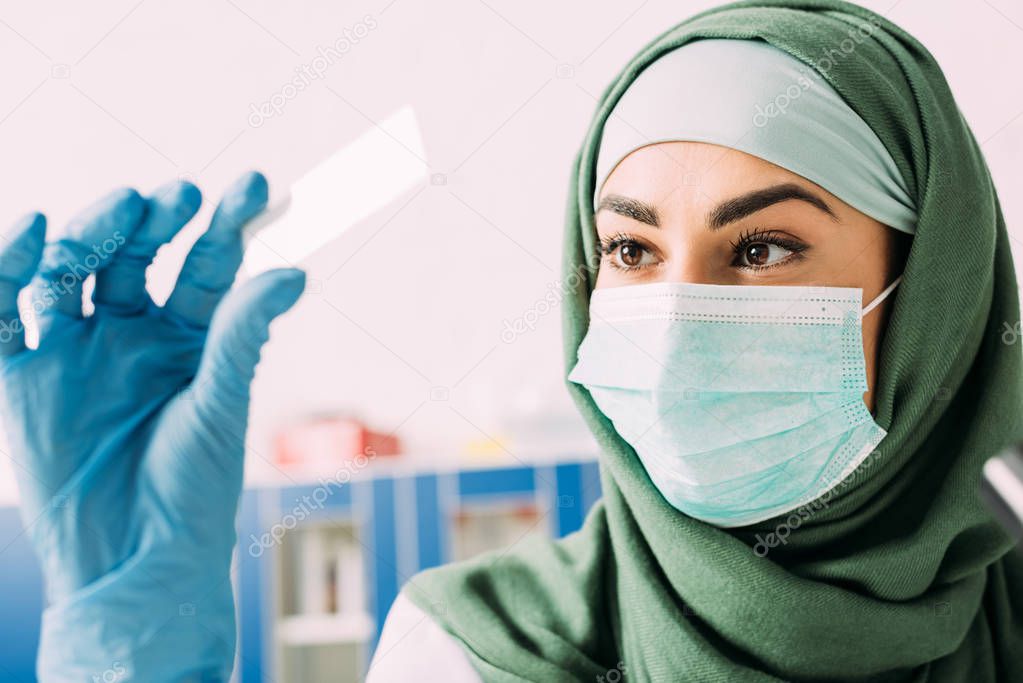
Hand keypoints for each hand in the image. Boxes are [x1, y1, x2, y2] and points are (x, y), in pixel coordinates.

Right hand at [0, 171, 304, 680]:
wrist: (139, 565)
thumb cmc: (195, 490)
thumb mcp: (221, 404)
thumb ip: (242, 335)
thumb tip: (295, 270)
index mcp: (190, 339)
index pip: (206, 263)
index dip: (226, 222)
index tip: (254, 185)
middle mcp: (132, 335)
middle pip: (134, 255)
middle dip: (151, 220)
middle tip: (175, 196)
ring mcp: (76, 353)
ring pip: (70, 270)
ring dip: (91, 233)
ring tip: (123, 209)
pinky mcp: (23, 379)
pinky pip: (2, 312)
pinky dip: (7, 270)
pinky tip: (35, 233)